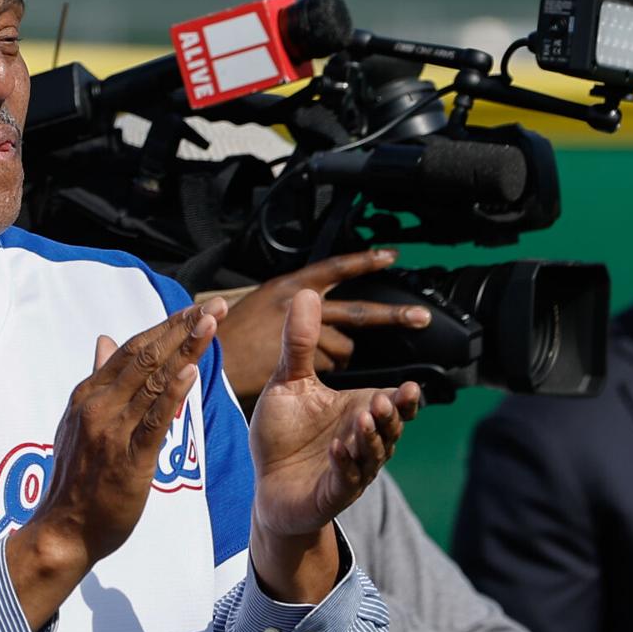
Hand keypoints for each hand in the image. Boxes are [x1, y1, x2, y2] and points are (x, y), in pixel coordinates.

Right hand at [6, 298, 225, 629]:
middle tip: (214, 305)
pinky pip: (153, 421)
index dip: (166, 326)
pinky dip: (172, 394)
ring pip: (152, 381)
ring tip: (210, 323)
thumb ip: (99, 380)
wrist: (63, 531)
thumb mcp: (80, 421)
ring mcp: (111, 431)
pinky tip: (191, 371)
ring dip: (184, 349)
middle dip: (182, 328)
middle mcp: (98, 405)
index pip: (132, 349)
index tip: (194, 308)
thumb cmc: (76, 479)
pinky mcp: (128, 459)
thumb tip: (104, 341)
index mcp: (89, 394)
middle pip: (145, 356)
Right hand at [213, 249, 430, 402]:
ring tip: (315, 359)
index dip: (364, 261)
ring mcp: (303, 338)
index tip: (391, 256)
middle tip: (421, 318)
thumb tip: (316, 304)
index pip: (335, 268)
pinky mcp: (303, 364)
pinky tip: (302, 375)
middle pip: (358, 312)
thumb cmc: (231, 336)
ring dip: (338, 356)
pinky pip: (327, 369)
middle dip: (394, 315)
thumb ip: (293, 302)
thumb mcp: (260, 304)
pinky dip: (321, 373)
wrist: (212, 363)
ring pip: (344, 348)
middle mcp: (298, 307)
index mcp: (288, 286)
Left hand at [248, 289, 420, 600]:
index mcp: (358, 411)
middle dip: (390, 416)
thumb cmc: (284, 434)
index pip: (394, 404)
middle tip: (384, 401)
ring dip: (370, 438)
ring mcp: (352, 468)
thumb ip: (299, 342)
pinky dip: (344, 464)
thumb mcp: (288, 382)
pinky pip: (346, 478)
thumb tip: (306, 293)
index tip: (413, 385)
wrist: (268, 484)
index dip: (406, 398)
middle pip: (390, 429)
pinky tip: (338, 449)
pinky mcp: (333, 492)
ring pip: (372, 454)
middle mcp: (363, 440)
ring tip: (362, 421)